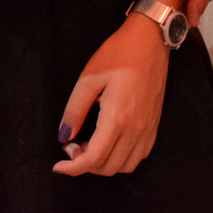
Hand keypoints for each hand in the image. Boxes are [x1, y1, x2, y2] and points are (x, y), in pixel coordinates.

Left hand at [53, 13, 168, 176]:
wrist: (150, 44)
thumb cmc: (117, 56)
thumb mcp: (88, 78)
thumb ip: (75, 110)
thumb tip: (64, 136)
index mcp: (118, 118)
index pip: (95, 158)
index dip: (74, 168)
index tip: (58, 166)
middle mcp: (136, 130)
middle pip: (109, 167)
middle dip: (85, 165)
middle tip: (70, 146)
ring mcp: (148, 130)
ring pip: (125, 166)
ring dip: (103, 163)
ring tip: (86, 144)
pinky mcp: (154, 127)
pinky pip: (137, 156)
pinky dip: (119, 158)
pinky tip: (106, 142)